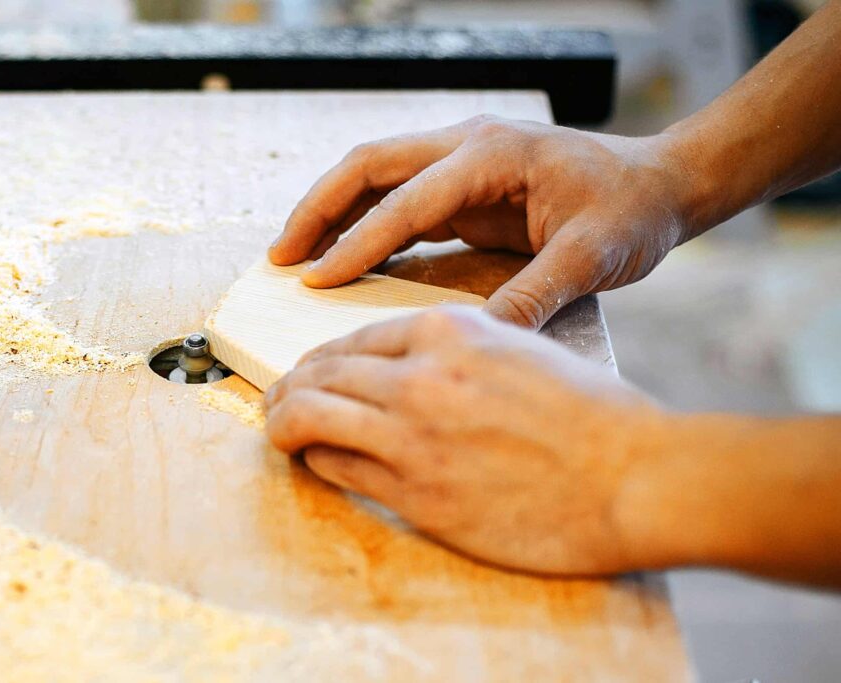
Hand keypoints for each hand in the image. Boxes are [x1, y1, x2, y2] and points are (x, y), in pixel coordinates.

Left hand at [264, 306, 667, 574]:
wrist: (634, 475)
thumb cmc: (591, 416)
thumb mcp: (519, 352)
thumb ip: (457, 354)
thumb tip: (405, 371)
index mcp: (450, 329)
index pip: (354, 338)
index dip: (322, 359)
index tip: (310, 373)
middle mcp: (421, 373)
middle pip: (320, 371)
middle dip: (289, 386)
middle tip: (278, 401)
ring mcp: (412, 432)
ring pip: (309, 413)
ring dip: (283, 421)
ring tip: (278, 430)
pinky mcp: (415, 489)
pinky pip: (336, 464)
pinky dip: (315, 459)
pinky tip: (316, 461)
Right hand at [268, 116, 692, 328]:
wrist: (660, 185)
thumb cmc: (631, 213)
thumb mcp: (592, 257)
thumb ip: (532, 293)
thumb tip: (475, 339)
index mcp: (493, 156)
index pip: (407, 200)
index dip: (358, 242)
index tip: (316, 282)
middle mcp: (468, 146)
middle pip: (368, 166)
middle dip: (318, 210)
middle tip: (278, 259)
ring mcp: (463, 160)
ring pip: (376, 177)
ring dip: (332, 214)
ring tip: (293, 258)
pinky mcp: (465, 184)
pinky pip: (400, 199)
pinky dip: (365, 225)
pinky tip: (344, 259)